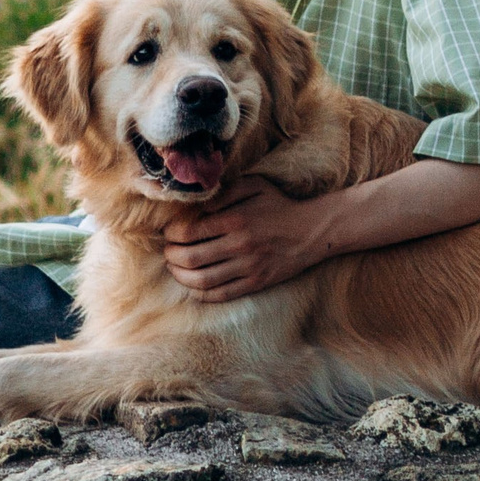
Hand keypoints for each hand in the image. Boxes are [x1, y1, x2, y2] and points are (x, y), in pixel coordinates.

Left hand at [161, 179, 335, 302]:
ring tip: (175, 268)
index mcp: (236, 220)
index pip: (189, 232)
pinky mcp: (256, 283)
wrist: (311, 231)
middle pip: (190, 258)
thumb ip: (224, 192)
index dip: (171, 234)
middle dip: (171, 256)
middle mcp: (240, 246)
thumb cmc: (278, 205)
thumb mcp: (253, 186)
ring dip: (180, 276)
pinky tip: (192, 285)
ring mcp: (248, 268)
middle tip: (167, 251)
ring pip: (201, 280)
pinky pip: (221, 294)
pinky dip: (200, 293)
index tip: (169, 232)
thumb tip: (195, 206)